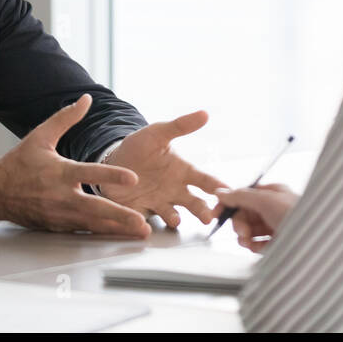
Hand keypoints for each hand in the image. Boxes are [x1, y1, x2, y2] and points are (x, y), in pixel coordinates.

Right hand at [0, 94, 150, 237]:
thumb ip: (66, 117)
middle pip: (96, 208)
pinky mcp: (57, 226)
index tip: (133, 178)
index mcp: (61, 172)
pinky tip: (119, 235)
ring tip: (139, 231)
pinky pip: (83, 230)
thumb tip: (86, 99)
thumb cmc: (19, 163)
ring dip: (117, 229)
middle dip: (121, 216)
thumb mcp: (41, 136)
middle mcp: (62, 196)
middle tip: (142, 223)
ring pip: (93, 224)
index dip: (112, 175)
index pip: (90, 173)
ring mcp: (60, 214)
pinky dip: (102, 233)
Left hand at [99, 110, 228, 227]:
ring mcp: (158, 202)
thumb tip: (205, 114)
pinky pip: (143, 221)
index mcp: (182, 171)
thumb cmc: (140, 146)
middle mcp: (174, 190)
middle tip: (209, 217)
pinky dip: (144, 226)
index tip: (229, 193)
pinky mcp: (138, 211)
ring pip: (173, 215)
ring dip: (175, 218)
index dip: (218, 186)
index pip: (205, 180)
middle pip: (194, 203)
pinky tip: (144, 228)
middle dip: (202, 211)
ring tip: (176, 219)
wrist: (113, 160)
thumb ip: (180, 126)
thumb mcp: (158, 133)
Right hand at [211, 183, 298, 252]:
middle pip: (246, 214)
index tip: (216, 214)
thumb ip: (241, 196)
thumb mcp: (265, 199)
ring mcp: (278, 225)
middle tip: (241, 233)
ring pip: (252, 229)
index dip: (229, 204)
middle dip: (240, 223)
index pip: (244, 195)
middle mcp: (275, 207)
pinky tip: (255, 248)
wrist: (318, 241)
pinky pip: (261, 243)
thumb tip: (221, 192)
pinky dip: (255, 245)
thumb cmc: (297, 213)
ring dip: (245, 236)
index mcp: (273, 192)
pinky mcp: (280, 243)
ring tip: (247, 242)